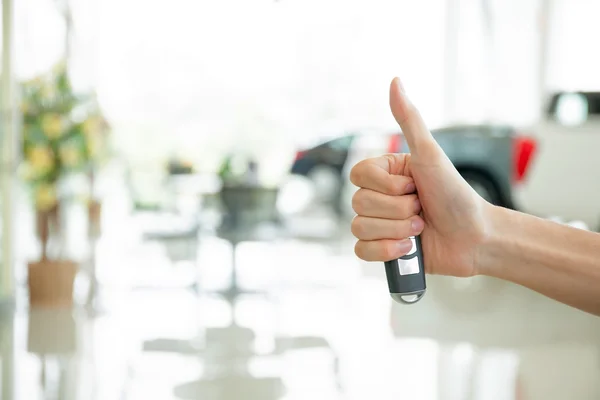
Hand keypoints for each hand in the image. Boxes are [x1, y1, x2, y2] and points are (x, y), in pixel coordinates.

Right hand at [350, 78, 492, 276]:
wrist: (475, 237)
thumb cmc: (456, 194)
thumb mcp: (430, 155)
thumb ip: (409, 120)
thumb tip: (395, 81)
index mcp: (386, 174)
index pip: (358, 176)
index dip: (386, 185)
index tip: (413, 186)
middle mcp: (380, 197)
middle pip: (359, 204)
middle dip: (397, 210)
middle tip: (422, 209)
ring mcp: (379, 224)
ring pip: (360, 228)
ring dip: (396, 230)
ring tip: (420, 228)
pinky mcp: (382, 250)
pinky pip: (361, 251)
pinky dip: (386, 252)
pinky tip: (408, 247)